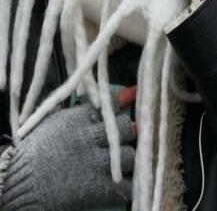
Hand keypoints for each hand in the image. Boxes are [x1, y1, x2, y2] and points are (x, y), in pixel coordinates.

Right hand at [0, 103, 135, 209]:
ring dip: (128, 159)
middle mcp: (93, 137)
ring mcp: (98, 163)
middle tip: (120, 141)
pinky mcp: (100, 187)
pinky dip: (128, 184)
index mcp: (79, 119)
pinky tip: (122, 183)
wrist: (17, 184)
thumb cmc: (30, 153)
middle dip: (126, 133)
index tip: (115, 117)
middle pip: (127, 128)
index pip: (111, 106)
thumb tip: (97, 98)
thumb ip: (75, 111)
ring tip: (119, 164)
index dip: (116, 112)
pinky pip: (127, 184)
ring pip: (131, 155)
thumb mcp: (49, 123)